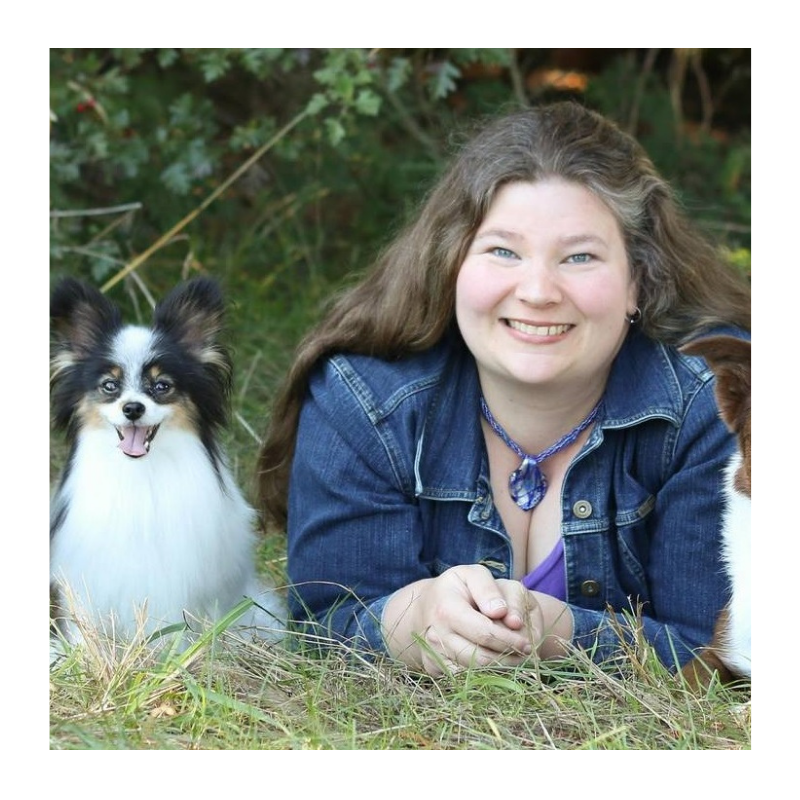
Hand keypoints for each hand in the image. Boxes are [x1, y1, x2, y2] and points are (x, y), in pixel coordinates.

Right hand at [382, 564, 544, 675]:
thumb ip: (488, 589)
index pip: (484, 633)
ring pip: (472, 673)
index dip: (509, 640)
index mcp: (446, 609)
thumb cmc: (457, 588)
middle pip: (480, 659)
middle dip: (508, 659)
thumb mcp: (473, 575)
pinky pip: (461, 679)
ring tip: (514, 659)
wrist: (427, 604)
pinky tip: (495, 663)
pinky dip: (482, 676)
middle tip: (525, 655)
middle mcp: (435, 635)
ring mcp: (432, 654)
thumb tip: (502, 613)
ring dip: (498, 670)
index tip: (527, 643)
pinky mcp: (432, 669)